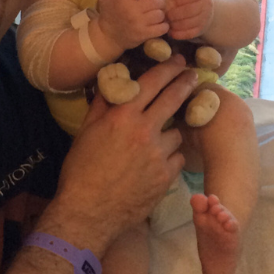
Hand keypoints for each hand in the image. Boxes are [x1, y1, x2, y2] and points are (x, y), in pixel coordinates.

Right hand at [46, 56, 196, 252]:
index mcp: (123, 116)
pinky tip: (157, 163)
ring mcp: (159, 154)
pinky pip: (177, 157)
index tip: (177, 61)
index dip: (167, 69)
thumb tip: (111, 84)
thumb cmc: (81, 171)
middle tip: (193, 76)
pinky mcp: (167, 175)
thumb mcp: (86, 133)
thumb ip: (102, 106)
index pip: (152, 83)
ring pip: (176, 133)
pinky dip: (170, 158)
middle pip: (174, 98)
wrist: (89, 212)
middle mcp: (144, 130)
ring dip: (169, 133)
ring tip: (155, 143)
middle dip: (185, 83)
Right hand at [96, 0, 169, 49]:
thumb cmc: (107, 16)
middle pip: (155, 1)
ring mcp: (139, 23)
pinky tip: (160, 25)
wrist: (107, 38)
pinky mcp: (144, 34)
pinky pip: (161, 28)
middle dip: (159, 2)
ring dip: (161, 14)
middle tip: (157, 4)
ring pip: (160, 14)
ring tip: (158, 15)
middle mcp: (132, 10)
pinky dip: (164, 26)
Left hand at [165, 0, 213, 39]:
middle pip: (190, 10)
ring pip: (189, 23)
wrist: (206, 10)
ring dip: (175, 24)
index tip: (169, 2)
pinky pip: (190, 33)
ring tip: (167, 22)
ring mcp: (205, 18)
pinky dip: (179, 34)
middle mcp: (207, 5)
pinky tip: (171, 31)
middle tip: (165, 14)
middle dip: (175, 13)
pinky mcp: (201, 30)